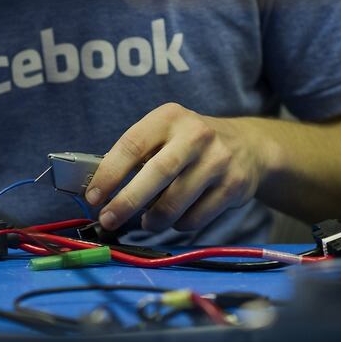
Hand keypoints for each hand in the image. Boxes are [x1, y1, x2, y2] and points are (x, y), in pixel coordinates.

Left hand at [86, 103, 263, 232]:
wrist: (248, 147)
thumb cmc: (189, 145)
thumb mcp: (165, 135)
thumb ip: (137, 156)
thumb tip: (100, 192)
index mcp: (169, 117)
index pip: (132, 145)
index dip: (109, 173)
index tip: (93, 196)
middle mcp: (196, 135)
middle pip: (157, 173)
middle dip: (127, 201)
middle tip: (108, 220)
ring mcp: (218, 160)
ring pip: (176, 202)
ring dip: (154, 219)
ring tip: (146, 222)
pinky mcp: (234, 185)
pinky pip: (196, 217)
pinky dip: (179, 224)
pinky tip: (177, 218)